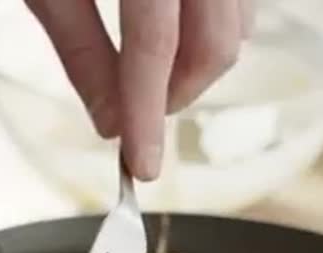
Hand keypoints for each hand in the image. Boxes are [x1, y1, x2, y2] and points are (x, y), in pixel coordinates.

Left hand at [25, 0, 252, 180]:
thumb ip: (80, 50)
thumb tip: (109, 120)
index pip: (154, 45)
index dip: (146, 113)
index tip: (141, 166)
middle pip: (212, 47)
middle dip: (176, 97)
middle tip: (139, 117)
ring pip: (237, 32)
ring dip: (196, 71)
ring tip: (151, 78)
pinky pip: (241, 9)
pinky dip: (212, 39)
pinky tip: (179, 43)